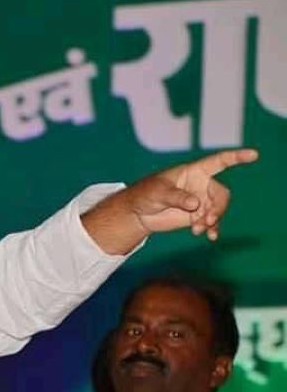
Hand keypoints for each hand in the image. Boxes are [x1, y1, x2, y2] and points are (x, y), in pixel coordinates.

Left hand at [82, 149, 257, 254]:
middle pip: (221, 194)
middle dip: (218, 207)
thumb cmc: (145, 194)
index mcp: (194, 171)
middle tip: (207, 220)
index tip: (253, 155)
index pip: (219, 162)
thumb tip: (196, 203)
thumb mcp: (158, 193)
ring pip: (218, 209)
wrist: (138, 213)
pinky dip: (212, 229)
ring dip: (213, 220)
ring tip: (199, 229)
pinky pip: (211, 222)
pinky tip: (209, 236)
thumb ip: (177, 197)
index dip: (236, 157)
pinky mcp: (196, 216)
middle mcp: (201, 185)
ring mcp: (200, 201)